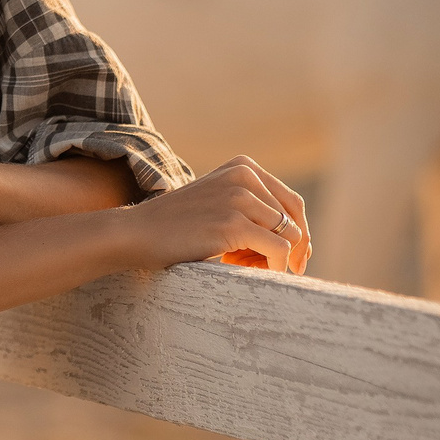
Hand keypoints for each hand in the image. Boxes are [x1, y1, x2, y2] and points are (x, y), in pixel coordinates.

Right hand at [120, 156, 310, 273]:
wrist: (137, 233)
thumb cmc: (177, 226)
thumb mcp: (218, 201)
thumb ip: (253, 207)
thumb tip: (302, 240)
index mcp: (243, 166)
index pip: (292, 203)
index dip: (298, 235)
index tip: (292, 260)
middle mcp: (245, 175)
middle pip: (295, 221)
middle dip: (290, 251)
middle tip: (269, 270)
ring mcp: (239, 198)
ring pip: (290, 237)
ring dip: (274, 260)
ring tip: (242, 267)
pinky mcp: (234, 223)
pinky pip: (278, 250)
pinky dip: (274, 267)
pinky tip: (250, 273)